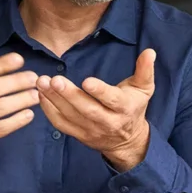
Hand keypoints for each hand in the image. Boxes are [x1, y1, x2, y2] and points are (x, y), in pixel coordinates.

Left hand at [37, 49, 155, 170]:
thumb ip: (145, 70)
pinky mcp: (78, 135)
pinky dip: (49, 111)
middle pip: (87, 110)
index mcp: (124, 108)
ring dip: (54, 100)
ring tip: (42, 82)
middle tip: (54, 79)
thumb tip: (149, 52)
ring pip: (71, 116)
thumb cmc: (134, 107)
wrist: (127, 141)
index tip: (86, 81)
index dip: (99, 91)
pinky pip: (61, 124)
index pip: (111, 100)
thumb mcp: (144, 89)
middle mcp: (107, 122)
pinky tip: (41, 94)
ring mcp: (91, 130)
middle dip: (69, 95)